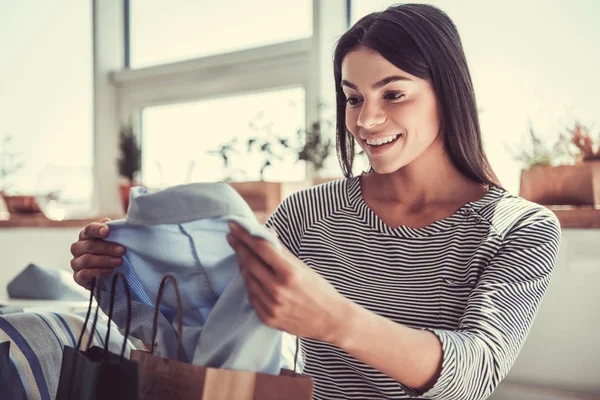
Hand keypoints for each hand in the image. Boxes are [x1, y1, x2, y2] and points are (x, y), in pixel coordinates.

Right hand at [70, 217, 124, 288]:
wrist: (113, 274)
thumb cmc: (114, 253)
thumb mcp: (117, 241)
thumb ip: (113, 230)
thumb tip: (108, 222)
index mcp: (87, 236)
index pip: (89, 229)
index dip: (98, 229)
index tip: (108, 231)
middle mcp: (78, 248)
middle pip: (90, 245)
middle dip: (108, 248)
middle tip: (122, 250)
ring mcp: (76, 262)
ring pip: (86, 260)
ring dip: (105, 260)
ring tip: (119, 262)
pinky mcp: (78, 277)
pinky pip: (83, 274)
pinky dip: (98, 272)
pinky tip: (109, 271)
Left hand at [226, 221, 348, 342]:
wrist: (330, 321)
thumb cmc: (319, 290)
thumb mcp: (303, 267)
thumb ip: (282, 251)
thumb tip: (266, 233)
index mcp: (289, 273)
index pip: (261, 248)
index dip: (245, 235)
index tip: (234, 225)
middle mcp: (278, 290)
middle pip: (249, 263)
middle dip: (239, 247)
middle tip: (232, 237)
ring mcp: (271, 306)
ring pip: (248, 280)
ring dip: (243, 265)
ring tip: (243, 256)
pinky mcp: (267, 318)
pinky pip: (251, 296)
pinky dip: (250, 284)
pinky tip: (252, 277)